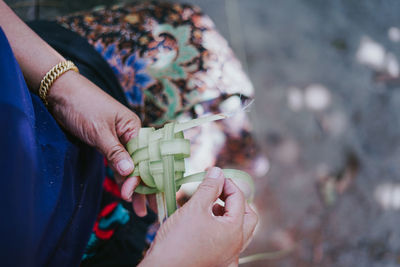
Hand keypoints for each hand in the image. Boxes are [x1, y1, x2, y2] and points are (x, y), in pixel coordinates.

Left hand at [47, 71, 149, 215]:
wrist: (61, 92)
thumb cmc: (83, 105)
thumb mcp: (99, 131)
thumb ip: (114, 152)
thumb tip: (130, 174)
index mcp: (134, 128)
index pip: (145, 157)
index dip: (142, 178)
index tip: (132, 195)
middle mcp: (130, 134)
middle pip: (142, 164)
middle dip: (145, 187)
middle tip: (147, 210)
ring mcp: (119, 140)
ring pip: (131, 166)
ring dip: (134, 186)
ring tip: (139, 208)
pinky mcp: (107, 144)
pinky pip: (118, 163)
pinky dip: (122, 177)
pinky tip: (126, 191)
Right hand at [139, 167, 257, 266]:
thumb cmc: (177, 240)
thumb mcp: (194, 208)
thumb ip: (209, 187)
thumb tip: (218, 171)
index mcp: (234, 231)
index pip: (239, 198)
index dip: (226, 183)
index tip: (212, 175)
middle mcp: (236, 246)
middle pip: (248, 216)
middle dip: (235, 200)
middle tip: (219, 191)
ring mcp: (228, 257)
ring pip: (239, 231)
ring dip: (229, 215)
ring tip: (211, 206)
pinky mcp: (217, 262)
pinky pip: (228, 243)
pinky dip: (222, 230)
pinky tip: (207, 225)